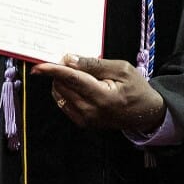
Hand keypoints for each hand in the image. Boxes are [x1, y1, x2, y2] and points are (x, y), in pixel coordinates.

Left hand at [32, 55, 166, 132]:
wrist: (145, 113)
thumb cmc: (136, 88)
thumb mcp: (121, 69)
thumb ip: (94, 65)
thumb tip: (69, 59)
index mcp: (102, 97)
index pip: (71, 80)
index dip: (53, 70)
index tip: (38, 65)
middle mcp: (90, 111)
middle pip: (62, 87)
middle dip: (60, 71)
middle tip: (71, 61)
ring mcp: (86, 120)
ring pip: (60, 95)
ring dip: (62, 81)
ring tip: (79, 73)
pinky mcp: (83, 123)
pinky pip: (64, 104)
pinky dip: (65, 91)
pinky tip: (76, 84)